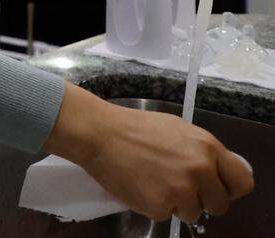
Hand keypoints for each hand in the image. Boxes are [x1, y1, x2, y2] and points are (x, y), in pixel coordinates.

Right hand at [46, 83, 253, 221]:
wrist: (99, 133)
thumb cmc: (135, 127)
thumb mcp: (178, 129)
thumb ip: (202, 151)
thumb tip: (217, 173)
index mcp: (207, 148)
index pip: (242, 182)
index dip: (229, 188)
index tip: (214, 188)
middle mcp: (199, 170)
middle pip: (219, 205)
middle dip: (201, 199)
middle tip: (178, 187)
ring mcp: (180, 190)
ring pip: (192, 213)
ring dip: (176, 203)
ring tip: (153, 182)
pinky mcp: (159, 206)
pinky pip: (165, 214)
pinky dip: (153, 205)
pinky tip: (140, 186)